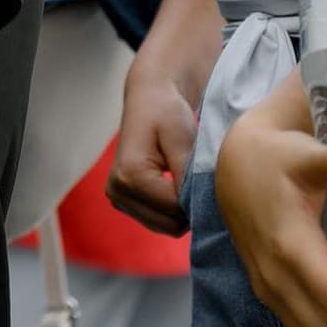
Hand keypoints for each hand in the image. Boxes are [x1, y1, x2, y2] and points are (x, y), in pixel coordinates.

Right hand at [107, 65, 196, 234]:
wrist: (148, 99)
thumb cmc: (166, 113)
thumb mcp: (181, 138)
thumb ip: (187, 175)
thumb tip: (198, 208)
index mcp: (129, 176)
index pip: (176, 211)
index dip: (198, 197)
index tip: (208, 176)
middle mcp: (117, 191)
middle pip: (170, 224)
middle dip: (190, 206)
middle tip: (197, 177)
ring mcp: (118, 198)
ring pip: (166, 227)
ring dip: (182, 209)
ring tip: (185, 178)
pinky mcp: (124, 202)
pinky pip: (160, 221)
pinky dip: (172, 210)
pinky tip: (174, 184)